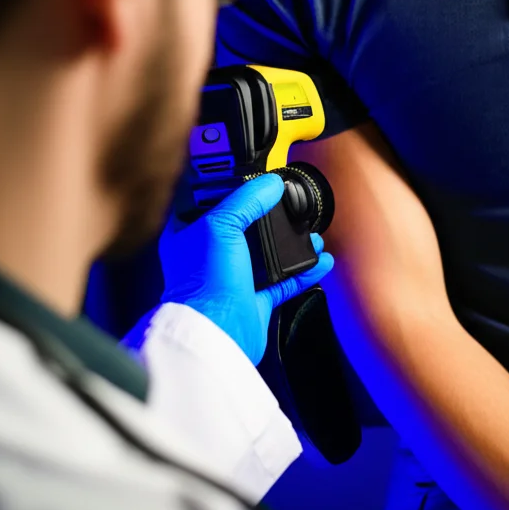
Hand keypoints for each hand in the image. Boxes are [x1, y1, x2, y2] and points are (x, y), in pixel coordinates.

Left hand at [156, 173, 333, 363]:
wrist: (216, 335)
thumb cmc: (204, 284)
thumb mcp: (221, 226)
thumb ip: (247, 200)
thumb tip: (270, 184)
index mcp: (189, 233)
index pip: (208, 199)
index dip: (227, 185)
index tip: (250, 174)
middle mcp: (210, 254)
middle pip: (244, 225)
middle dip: (268, 215)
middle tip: (288, 202)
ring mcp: (233, 277)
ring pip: (266, 252)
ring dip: (290, 242)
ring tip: (311, 231)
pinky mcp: (253, 300)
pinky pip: (283, 280)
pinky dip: (303, 270)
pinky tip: (319, 261)